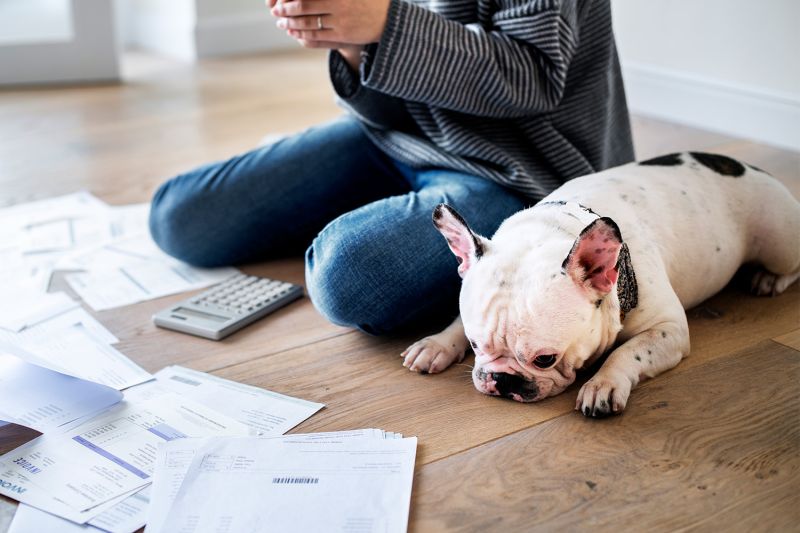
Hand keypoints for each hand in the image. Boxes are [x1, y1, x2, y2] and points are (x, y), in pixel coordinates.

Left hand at [271, 0, 391, 45]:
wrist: (388, 18)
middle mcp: (338, 2)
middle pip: (302, 6)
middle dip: (285, 10)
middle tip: (275, 11)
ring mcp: (340, 20)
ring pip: (307, 22)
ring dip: (291, 23)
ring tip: (282, 23)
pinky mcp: (343, 35)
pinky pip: (316, 36)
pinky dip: (302, 34)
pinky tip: (294, 32)